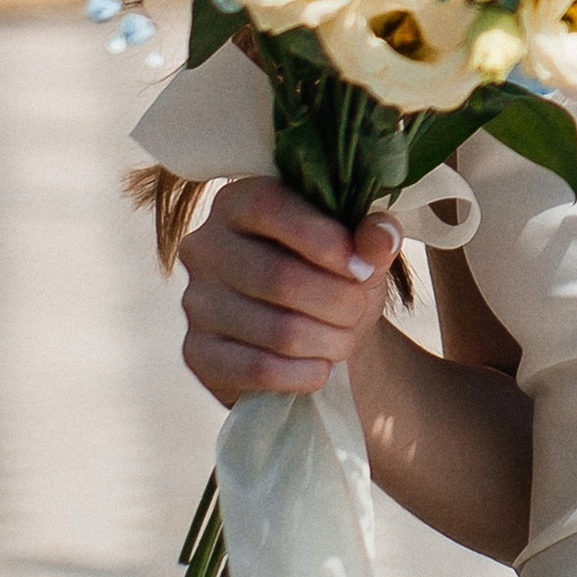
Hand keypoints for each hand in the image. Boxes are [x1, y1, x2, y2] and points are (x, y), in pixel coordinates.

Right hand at [179, 176, 397, 407]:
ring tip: (345, 338)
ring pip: (276, 329)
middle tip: (359, 310)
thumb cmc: (332, 275)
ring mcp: (195, 301)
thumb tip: (381, 238)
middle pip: (278, 277)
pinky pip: (259, 369)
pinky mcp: (197, 352)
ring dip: (328, 341)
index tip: (363, 269)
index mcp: (238, 202)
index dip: (323, 240)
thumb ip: (374, 236)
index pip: (269, 208)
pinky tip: (321, 368)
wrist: (310, 335)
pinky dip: (303, 374)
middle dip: (337, 301)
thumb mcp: (359, 249)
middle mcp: (205, 246)